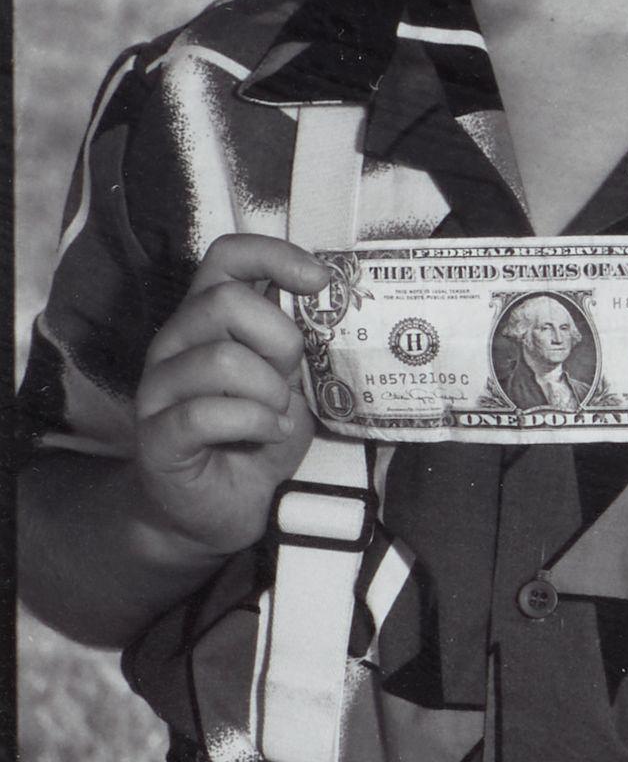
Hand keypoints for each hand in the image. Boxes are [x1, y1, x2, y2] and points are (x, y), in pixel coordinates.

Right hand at [130, 240, 323, 556]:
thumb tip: (335, 303)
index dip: (274, 255)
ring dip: (269, 393)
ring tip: (278, 417)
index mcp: (208, 320)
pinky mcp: (158, 434)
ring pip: (220, 359)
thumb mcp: (292, 382)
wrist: (224, 506)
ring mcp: (159, 387)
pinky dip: (254, 424)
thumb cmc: (259, 436)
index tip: (321, 281)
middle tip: (290, 381)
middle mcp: (175, 343)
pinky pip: (205, 414)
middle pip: (224, 302)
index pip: (226, 256)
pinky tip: (267, 436)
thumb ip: (300, 344)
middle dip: (279, 341)